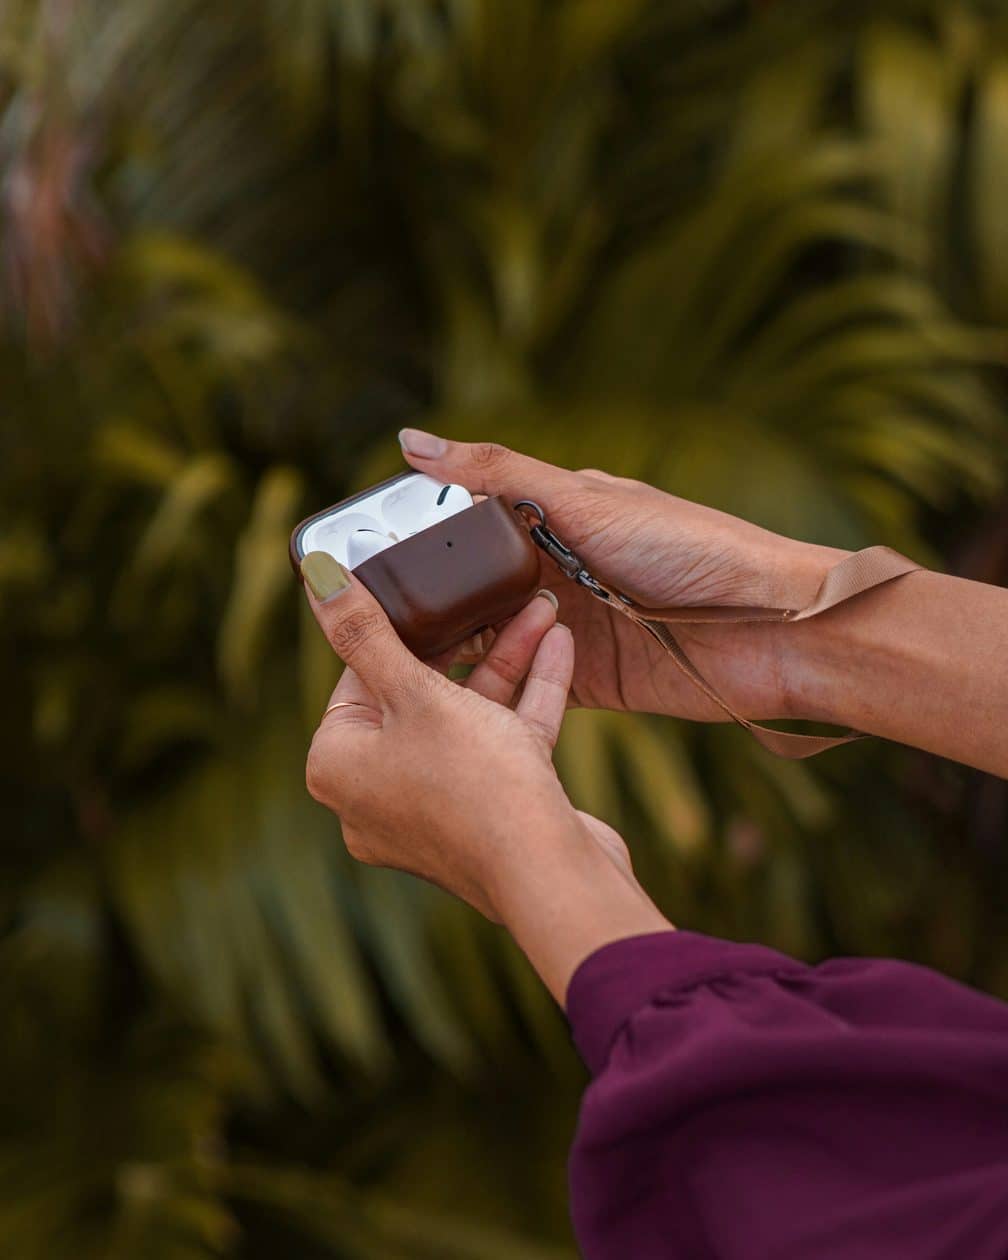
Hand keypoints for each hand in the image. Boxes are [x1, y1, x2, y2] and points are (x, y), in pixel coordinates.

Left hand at [299, 552, 666, 996]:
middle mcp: (377, 795)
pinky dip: (527, 699)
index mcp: (339, 767)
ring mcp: (435, 810)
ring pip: (468, 718)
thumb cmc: (473, 786)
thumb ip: (367, 632)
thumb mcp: (416, 693)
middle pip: (418, 695)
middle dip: (466, 641)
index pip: (357, 678)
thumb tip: (316, 575)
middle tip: (490, 595)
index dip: (398, 629)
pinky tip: (559, 647)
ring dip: (506, 662)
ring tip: (538, 609)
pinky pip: (502, 745)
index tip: (429, 589)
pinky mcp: (488, 816)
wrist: (551, 876)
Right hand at [399, 430, 847, 721]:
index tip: (363, 555)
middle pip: (474, 586)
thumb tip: (409, 442)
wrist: (772, 633)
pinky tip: (448, 694)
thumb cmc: (690, 549)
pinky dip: (492, 687)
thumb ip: (496, 476)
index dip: (422, 538)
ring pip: (491, 639)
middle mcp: (556, 571)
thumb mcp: (584, 501)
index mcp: (556, 518)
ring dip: (453, 648)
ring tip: (392, 660)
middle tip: (363, 620)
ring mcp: (569, 629)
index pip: (471, 523)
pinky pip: (524, 684)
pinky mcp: (585, 681)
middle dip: (427, 601)